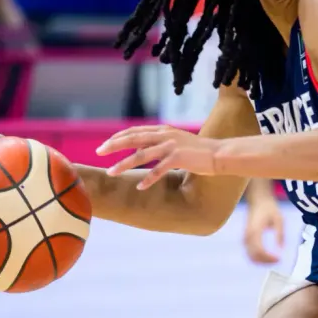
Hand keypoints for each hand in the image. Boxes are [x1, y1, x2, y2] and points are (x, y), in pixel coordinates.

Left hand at [96, 125, 221, 189]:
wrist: (219, 154)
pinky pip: (158, 170)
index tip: (105, 145)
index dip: (118, 137)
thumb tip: (146, 149)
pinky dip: (148, 179)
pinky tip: (139, 187)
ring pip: (141, 155)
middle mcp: (165, 136)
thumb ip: (162, 143)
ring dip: (124, 164)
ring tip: (111, 173)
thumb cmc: (199, 151)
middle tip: (98, 152)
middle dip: (114, 146)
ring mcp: (171, 146)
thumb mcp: (178, 142)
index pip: (135, 131)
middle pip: (133, 139)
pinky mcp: (179, 158)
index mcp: (164, 131)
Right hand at [243, 196, 284, 264]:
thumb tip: (280, 248)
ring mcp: (245, 237)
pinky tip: (267, 256)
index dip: (268, 258)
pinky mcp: (246, 238)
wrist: (258, 200)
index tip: (279, 258)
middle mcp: (248, 236)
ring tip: (273, 259)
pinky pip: (250, 252)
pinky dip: (258, 257)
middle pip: (253, 256)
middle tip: (277, 260)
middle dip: (265, 262)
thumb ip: (280, 234)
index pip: (259, 250)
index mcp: (255, 231)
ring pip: (250, 256)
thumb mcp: (279, 219)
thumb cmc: (270, 208)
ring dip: (261, 261)